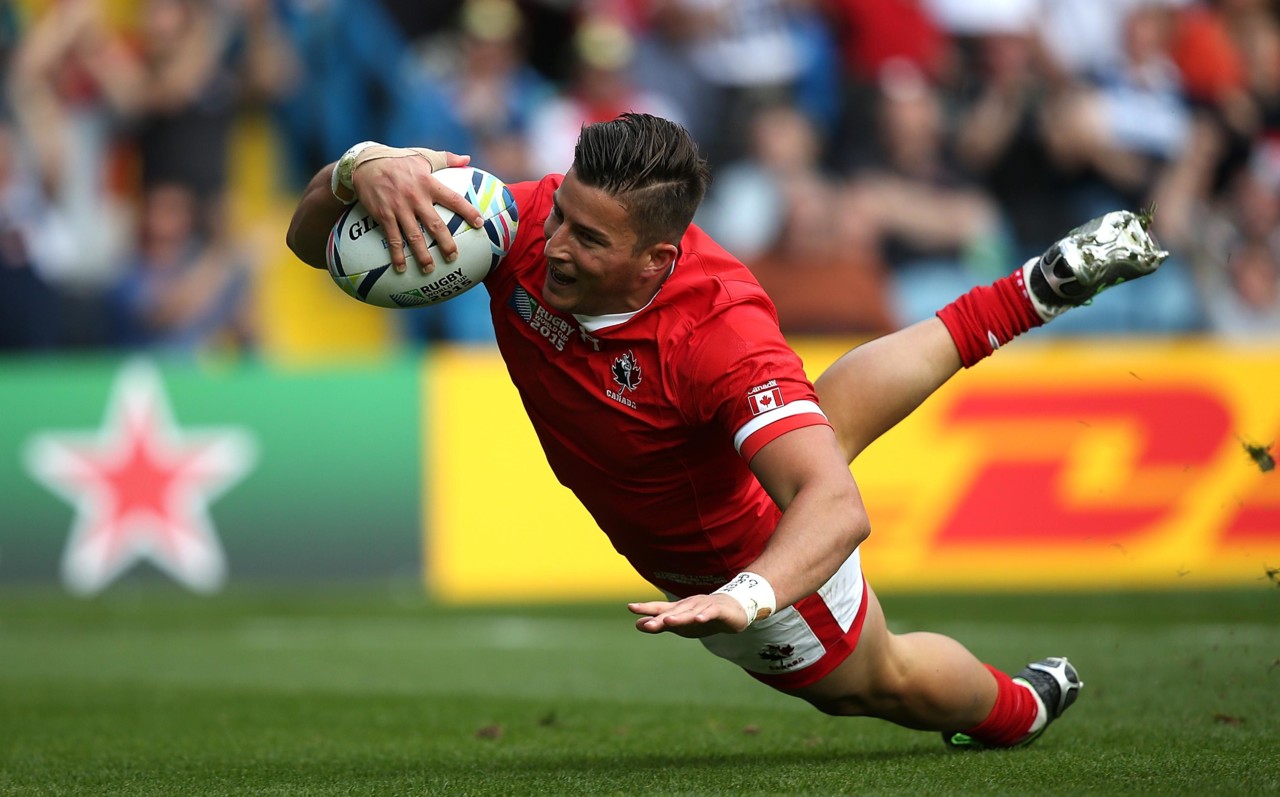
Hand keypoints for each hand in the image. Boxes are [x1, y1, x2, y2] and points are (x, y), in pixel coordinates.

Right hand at [351, 149, 484, 273]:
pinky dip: (397, 254)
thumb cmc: (398, 160)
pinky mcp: (384, 215)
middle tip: (453, 257)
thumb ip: (446, 158)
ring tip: (429, 269)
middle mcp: (415, 197)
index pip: (453, 199)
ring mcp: (399, 208)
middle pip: (435, 224)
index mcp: (428, 183)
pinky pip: (393, 238)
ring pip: (414, 236)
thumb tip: (468, 158)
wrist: (365, 163)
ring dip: (422, 255)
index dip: (467, 211)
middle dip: (446, 243)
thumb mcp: (422, 156)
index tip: (480, 224)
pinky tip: (401, 268)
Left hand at [627, 593, 749, 637]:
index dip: (646, 608)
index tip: (630, 607)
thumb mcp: (681, 624)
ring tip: (667, 621)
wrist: (734, 610)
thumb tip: (638, 624)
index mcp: (680, 609)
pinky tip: (698, 620)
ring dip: (679, 617)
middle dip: (660, 618)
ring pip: (690, 612)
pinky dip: (704, 616)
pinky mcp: (719, 610)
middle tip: (646, 624)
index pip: (661, 608)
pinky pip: (711, 613)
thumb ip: (661, 624)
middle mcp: (690, 605)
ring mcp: (704, 606)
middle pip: (673, 612)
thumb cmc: (703, 617)